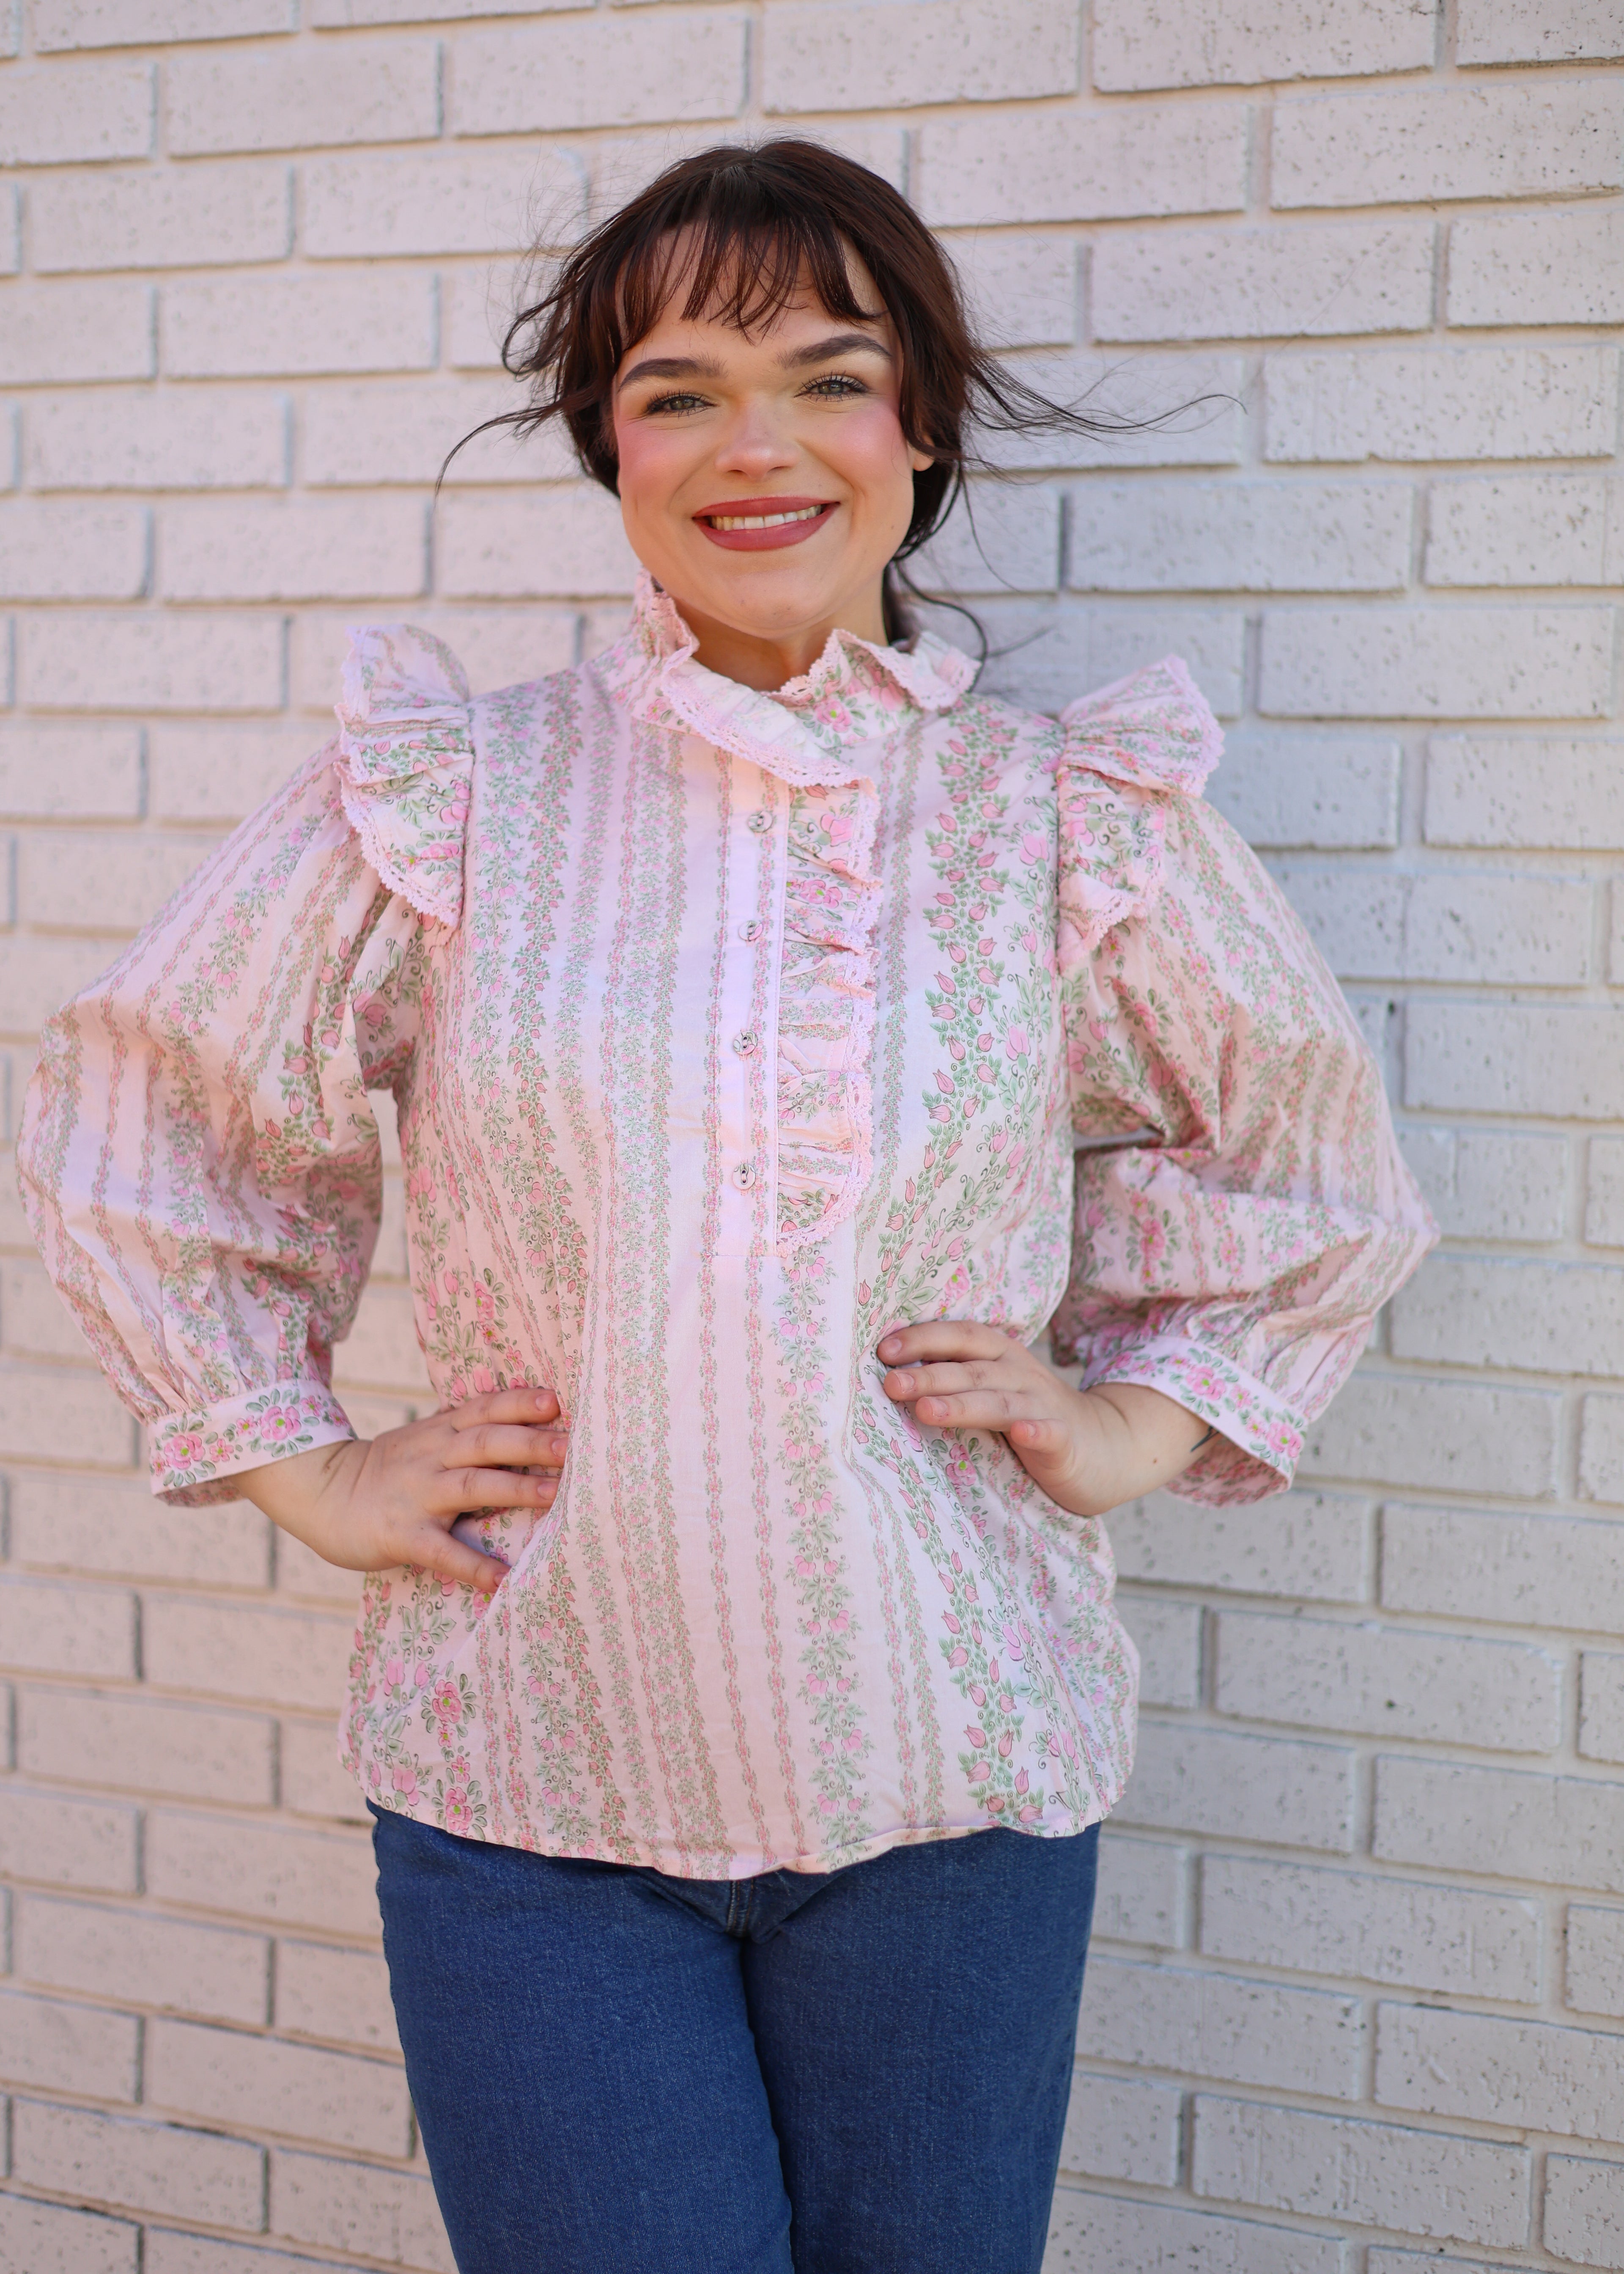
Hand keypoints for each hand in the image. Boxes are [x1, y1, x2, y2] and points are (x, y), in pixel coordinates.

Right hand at [237, 1386, 568, 1593]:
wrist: (324, 1495)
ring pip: (470, 1486)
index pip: (485, 1409)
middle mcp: (432, 1457)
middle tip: (571, 1447)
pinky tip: (501, 1580)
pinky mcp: (403, 1535)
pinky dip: (472, 1565)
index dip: (519, 1403)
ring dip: (513, 1489)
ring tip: (553, 1496)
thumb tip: (529, 1421)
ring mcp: (417, 1495)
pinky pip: (441, 1551)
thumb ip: (468, 1430)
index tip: (555, 1402)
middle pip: (486, 1443)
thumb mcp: (426, 1439)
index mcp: (441, 1432)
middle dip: (530, 1443)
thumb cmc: (391, 1470)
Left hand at [878, 1321, 1217, 1518]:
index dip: (923, 1338)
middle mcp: (1020, 1375)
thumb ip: (953, 1380)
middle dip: (928, 1374)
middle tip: (889, 1384)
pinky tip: (1022, 1433)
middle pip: (970, 1370)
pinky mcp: (1066, 1442)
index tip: (883, 1350)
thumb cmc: (1030, 1418)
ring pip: (1000, 1402)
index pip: (960, 1336)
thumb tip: (891, 1373)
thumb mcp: (991, 1391)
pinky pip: (1050, 1433)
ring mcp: (1044, 1407)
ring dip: (962, 1404)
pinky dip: (1036, 1430)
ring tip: (926, 1410)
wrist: (1105, 1446)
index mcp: (1000, 1357)